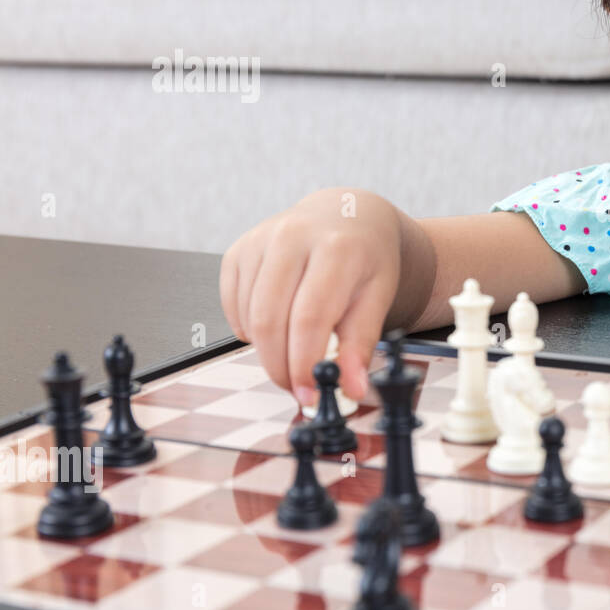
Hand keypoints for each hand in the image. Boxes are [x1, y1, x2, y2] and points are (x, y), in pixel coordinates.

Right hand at [219, 188, 404, 405]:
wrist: (346, 215)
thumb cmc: (364, 257)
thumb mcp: (378, 296)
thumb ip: (361, 343)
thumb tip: (351, 389)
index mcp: (337, 248)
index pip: (310, 317)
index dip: (304, 363)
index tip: (309, 393)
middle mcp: (293, 236)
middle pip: (270, 320)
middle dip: (280, 366)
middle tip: (296, 388)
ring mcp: (260, 240)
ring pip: (248, 317)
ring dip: (266, 351)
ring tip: (292, 356)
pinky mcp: (238, 250)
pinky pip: (232, 306)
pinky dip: (249, 330)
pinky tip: (276, 327)